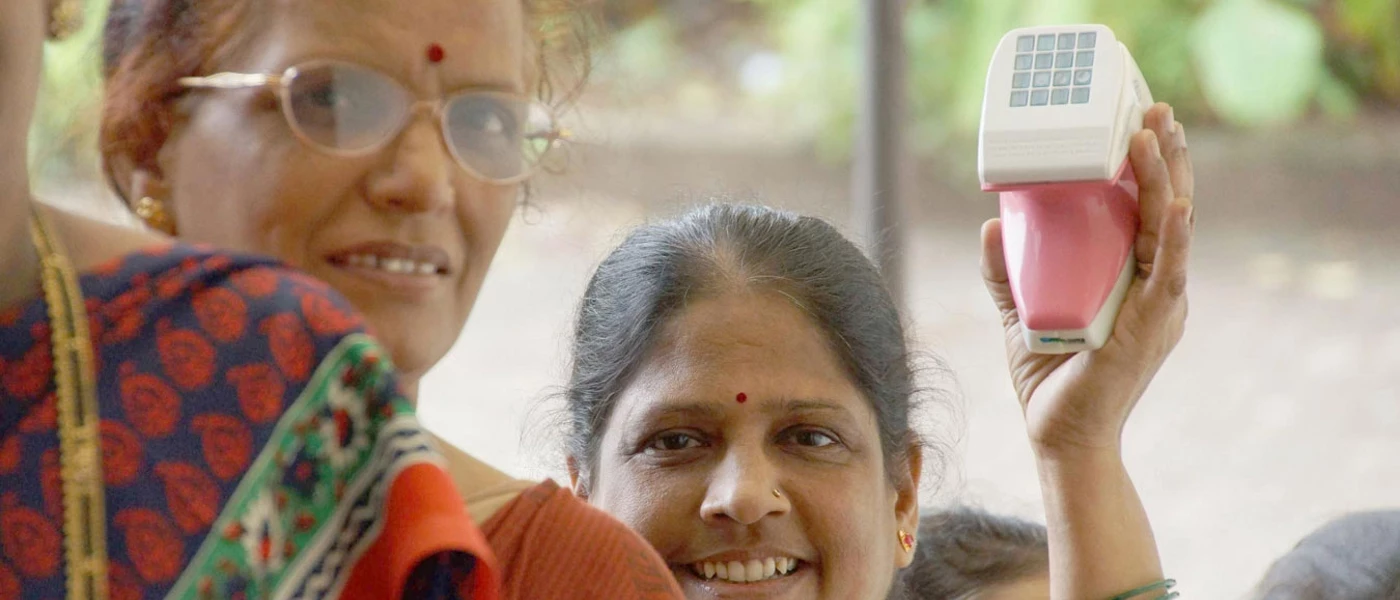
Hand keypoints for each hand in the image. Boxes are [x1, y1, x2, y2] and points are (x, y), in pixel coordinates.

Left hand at [980, 102, 1194, 454]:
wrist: (1060, 437)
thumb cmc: (1049, 379)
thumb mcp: (1021, 313)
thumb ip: (1007, 271)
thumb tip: (991, 222)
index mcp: (1135, 280)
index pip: (1148, 211)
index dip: (1149, 166)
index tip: (1139, 121)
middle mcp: (1157, 287)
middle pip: (1169, 208)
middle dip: (1165, 156)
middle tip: (1154, 108)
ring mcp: (1160, 306)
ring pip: (1172, 228)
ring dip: (1165, 179)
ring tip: (1152, 133)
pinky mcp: (1152, 326)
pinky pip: (1167, 274)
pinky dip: (1170, 236)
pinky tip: (1173, 204)